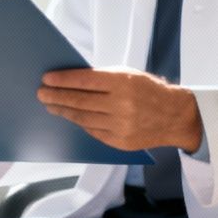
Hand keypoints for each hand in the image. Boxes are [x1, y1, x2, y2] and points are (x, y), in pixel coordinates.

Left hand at [38, 68, 203, 152]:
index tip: (46, 79)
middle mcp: (121, 105)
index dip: (63, 80)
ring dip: (63, 111)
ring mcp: (121, 126)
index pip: (84, 80)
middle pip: (80, 101)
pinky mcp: (120, 142)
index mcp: (123, 83)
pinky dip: (79, 122)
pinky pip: (92, 131)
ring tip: (51, 105)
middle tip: (41, 93)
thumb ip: (101, 78)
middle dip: (56, 97)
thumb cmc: (148, 90)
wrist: (176, 116)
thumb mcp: (128, 75)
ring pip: (83, 118)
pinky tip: (70, 116)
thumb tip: (69, 79)